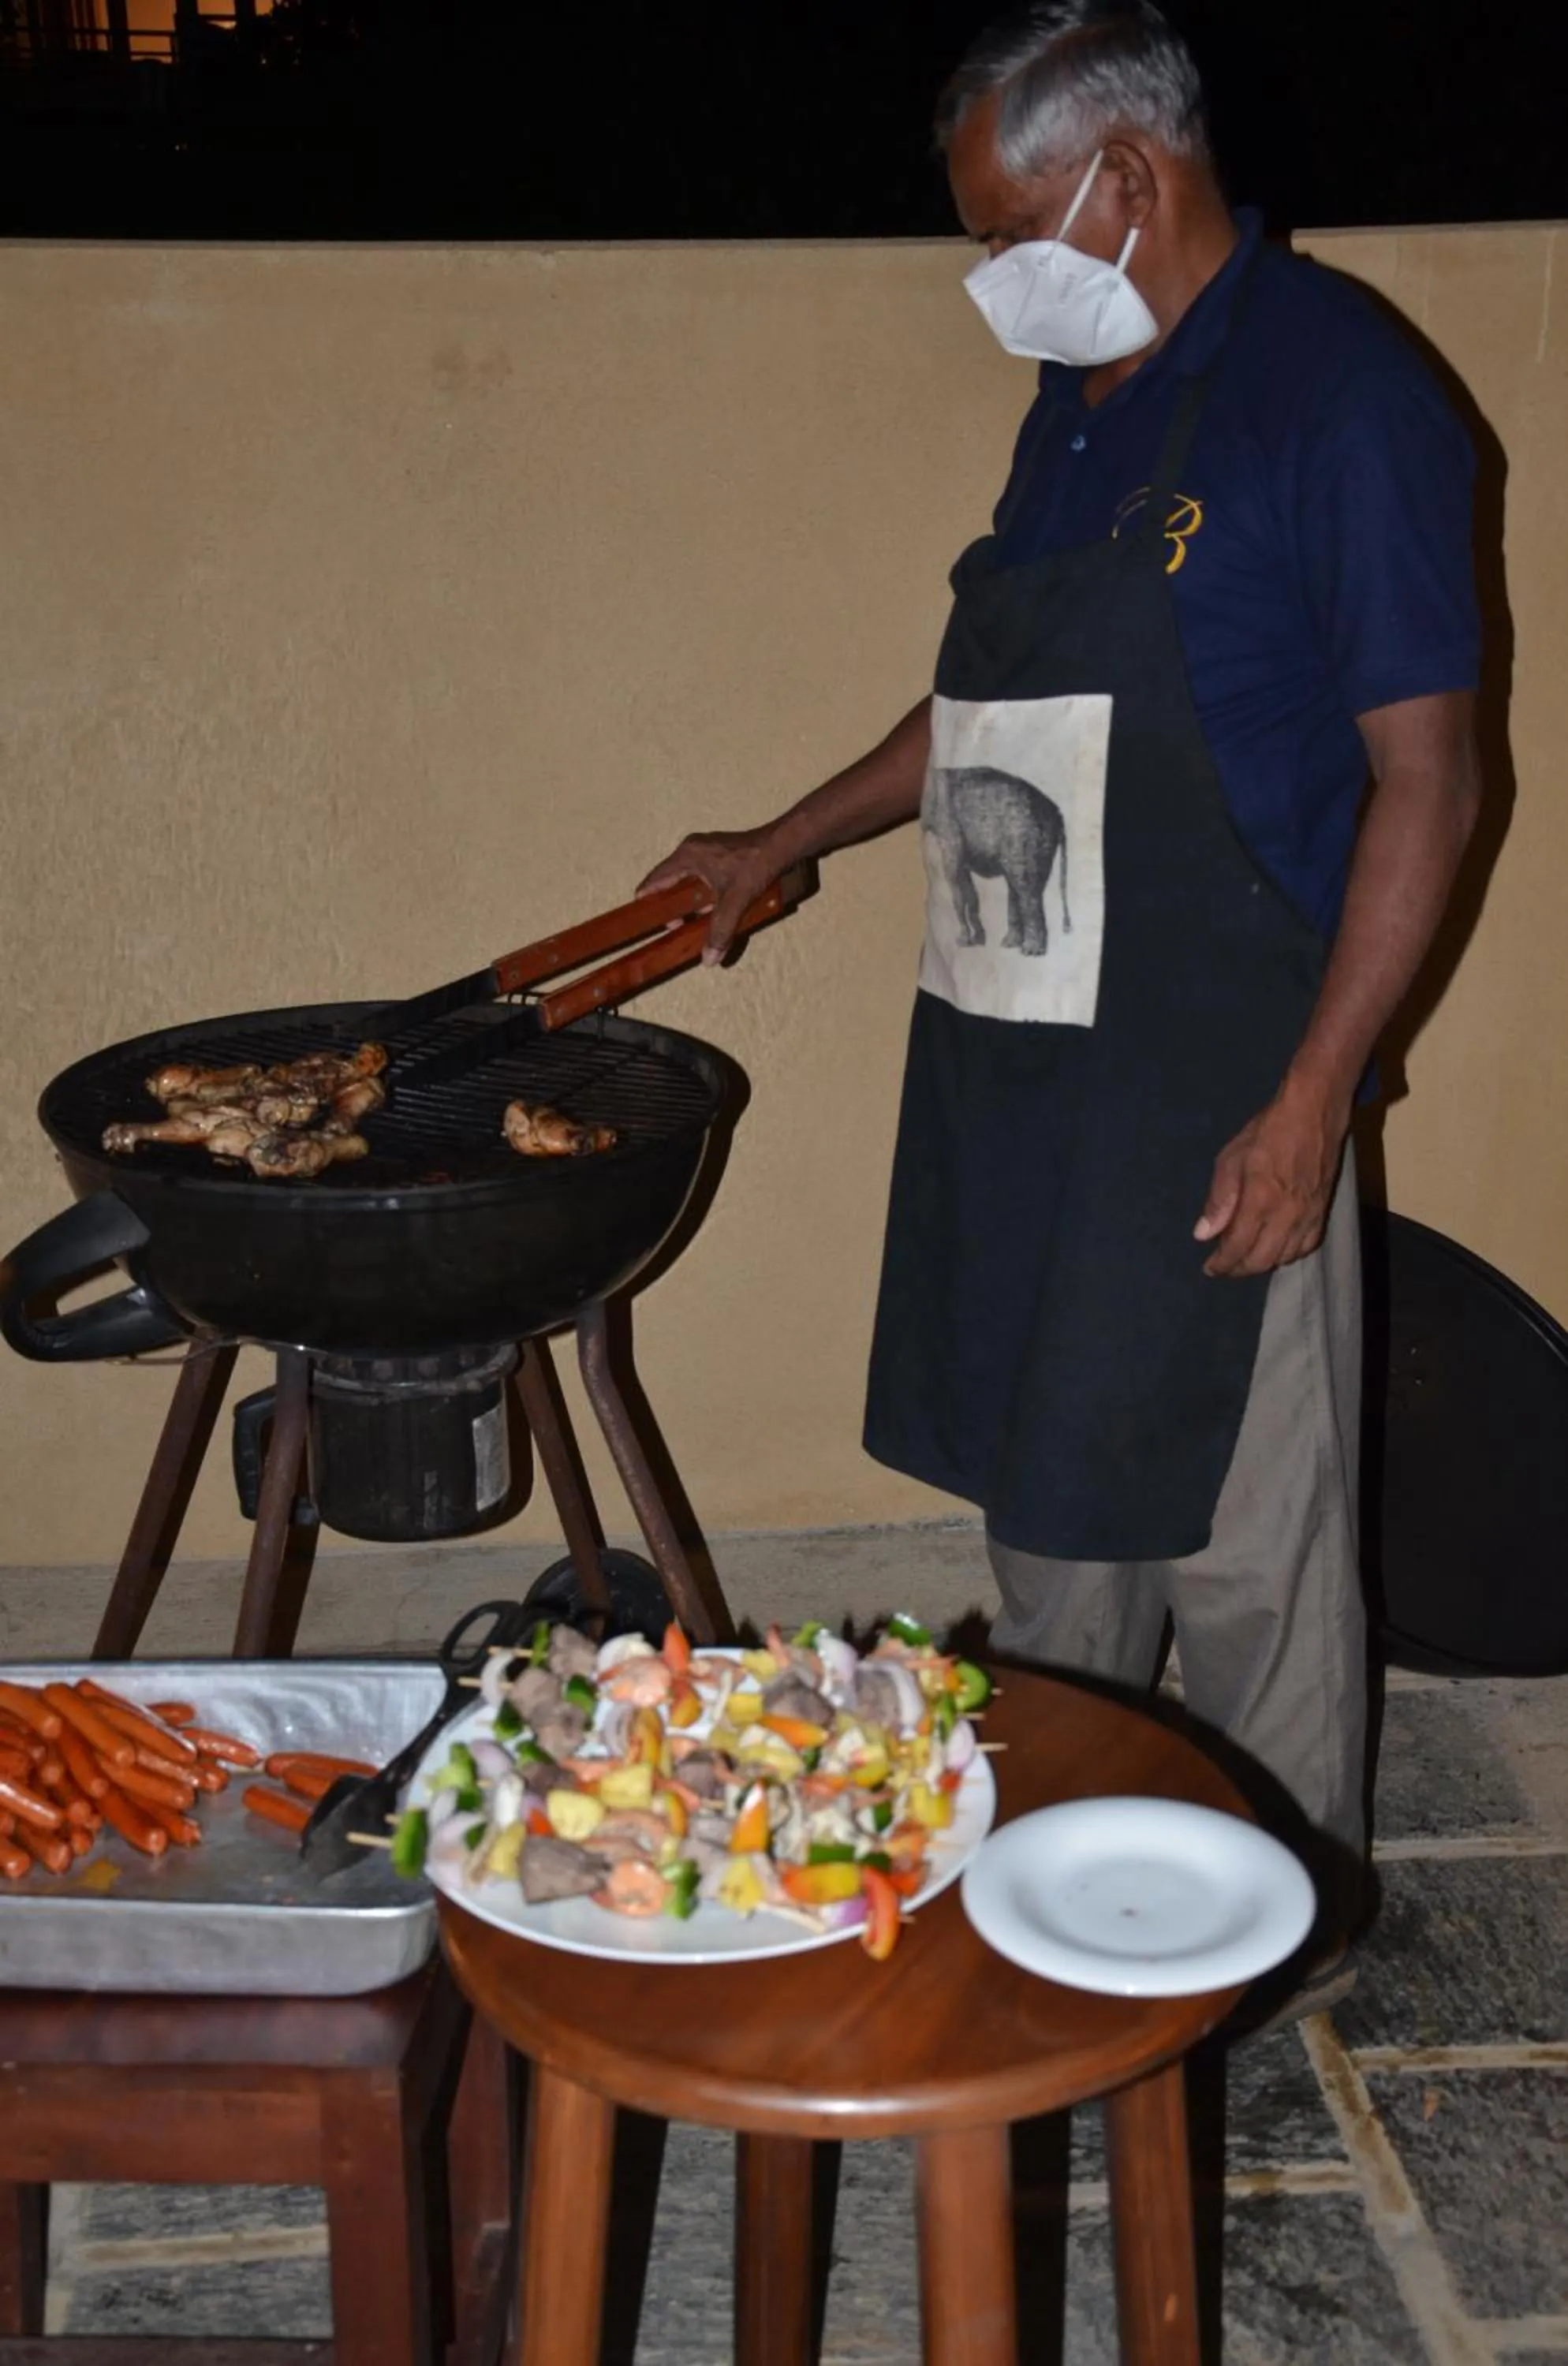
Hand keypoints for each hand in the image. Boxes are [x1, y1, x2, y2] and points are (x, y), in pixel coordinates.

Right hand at [636, 828, 784, 963]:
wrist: (782, 845)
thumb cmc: (755, 866)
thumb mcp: (734, 903)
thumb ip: (720, 932)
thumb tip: (708, 959)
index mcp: (688, 856)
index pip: (656, 878)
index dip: (646, 896)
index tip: (639, 913)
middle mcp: (693, 850)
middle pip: (671, 879)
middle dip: (671, 904)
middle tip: (672, 925)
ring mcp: (708, 850)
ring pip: (688, 879)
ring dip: (689, 899)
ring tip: (690, 921)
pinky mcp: (722, 854)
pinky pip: (703, 876)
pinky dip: (703, 893)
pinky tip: (711, 909)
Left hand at [1193, 1081, 1349, 1277]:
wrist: (1314, 1112)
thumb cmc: (1268, 1130)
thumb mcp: (1231, 1158)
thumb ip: (1219, 1199)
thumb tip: (1203, 1234)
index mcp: (1261, 1201)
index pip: (1238, 1247)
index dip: (1222, 1264)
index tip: (1210, 1269)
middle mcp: (1287, 1215)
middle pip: (1262, 1260)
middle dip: (1240, 1269)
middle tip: (1225, 1267)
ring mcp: (1309, 1215)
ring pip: (1285, 1257)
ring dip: (1263, 1263)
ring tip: (1246, 1258)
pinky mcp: (1323, 1210)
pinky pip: (1307, 1246)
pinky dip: (1289, 1254)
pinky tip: (1278, 1249)